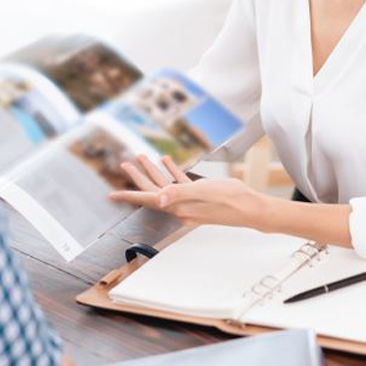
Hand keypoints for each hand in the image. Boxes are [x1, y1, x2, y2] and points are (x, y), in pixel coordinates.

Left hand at [110, 154, 267, 228]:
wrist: (254, 209)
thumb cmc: (232, 200)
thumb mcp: (203, 192)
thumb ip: (179, 193)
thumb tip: (159, 198)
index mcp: (178, 207)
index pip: (148, 200)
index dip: (129, 196)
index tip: (112, 195)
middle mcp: (181, 206)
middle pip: (153, 190)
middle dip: (138, 177)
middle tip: (124, 163)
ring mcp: (190, 202)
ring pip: (165, 185)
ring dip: (154, 170)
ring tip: (142, 156)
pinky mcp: (200, 196)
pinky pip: (180, 183)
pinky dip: (172, 171)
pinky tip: (167, 160)